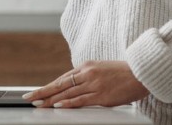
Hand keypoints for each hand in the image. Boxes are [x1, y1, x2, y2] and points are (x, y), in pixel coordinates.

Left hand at [22, 60, 148, 108]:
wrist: (142, 72)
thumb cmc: (124, 72)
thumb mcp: (101, 69)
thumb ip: (88, 77)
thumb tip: (75, 86)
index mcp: (86, 66)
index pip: (62, 78)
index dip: (49, 86)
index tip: (37, 92)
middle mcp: (87, 73)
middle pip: (60, 84)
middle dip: (43, 91)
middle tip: (29, 97)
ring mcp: (94, 84)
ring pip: (67, 93)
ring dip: (51, 99)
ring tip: (39, 104)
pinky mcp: (101, 95)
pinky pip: (81, 99)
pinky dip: (68, 103)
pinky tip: (57, 105)